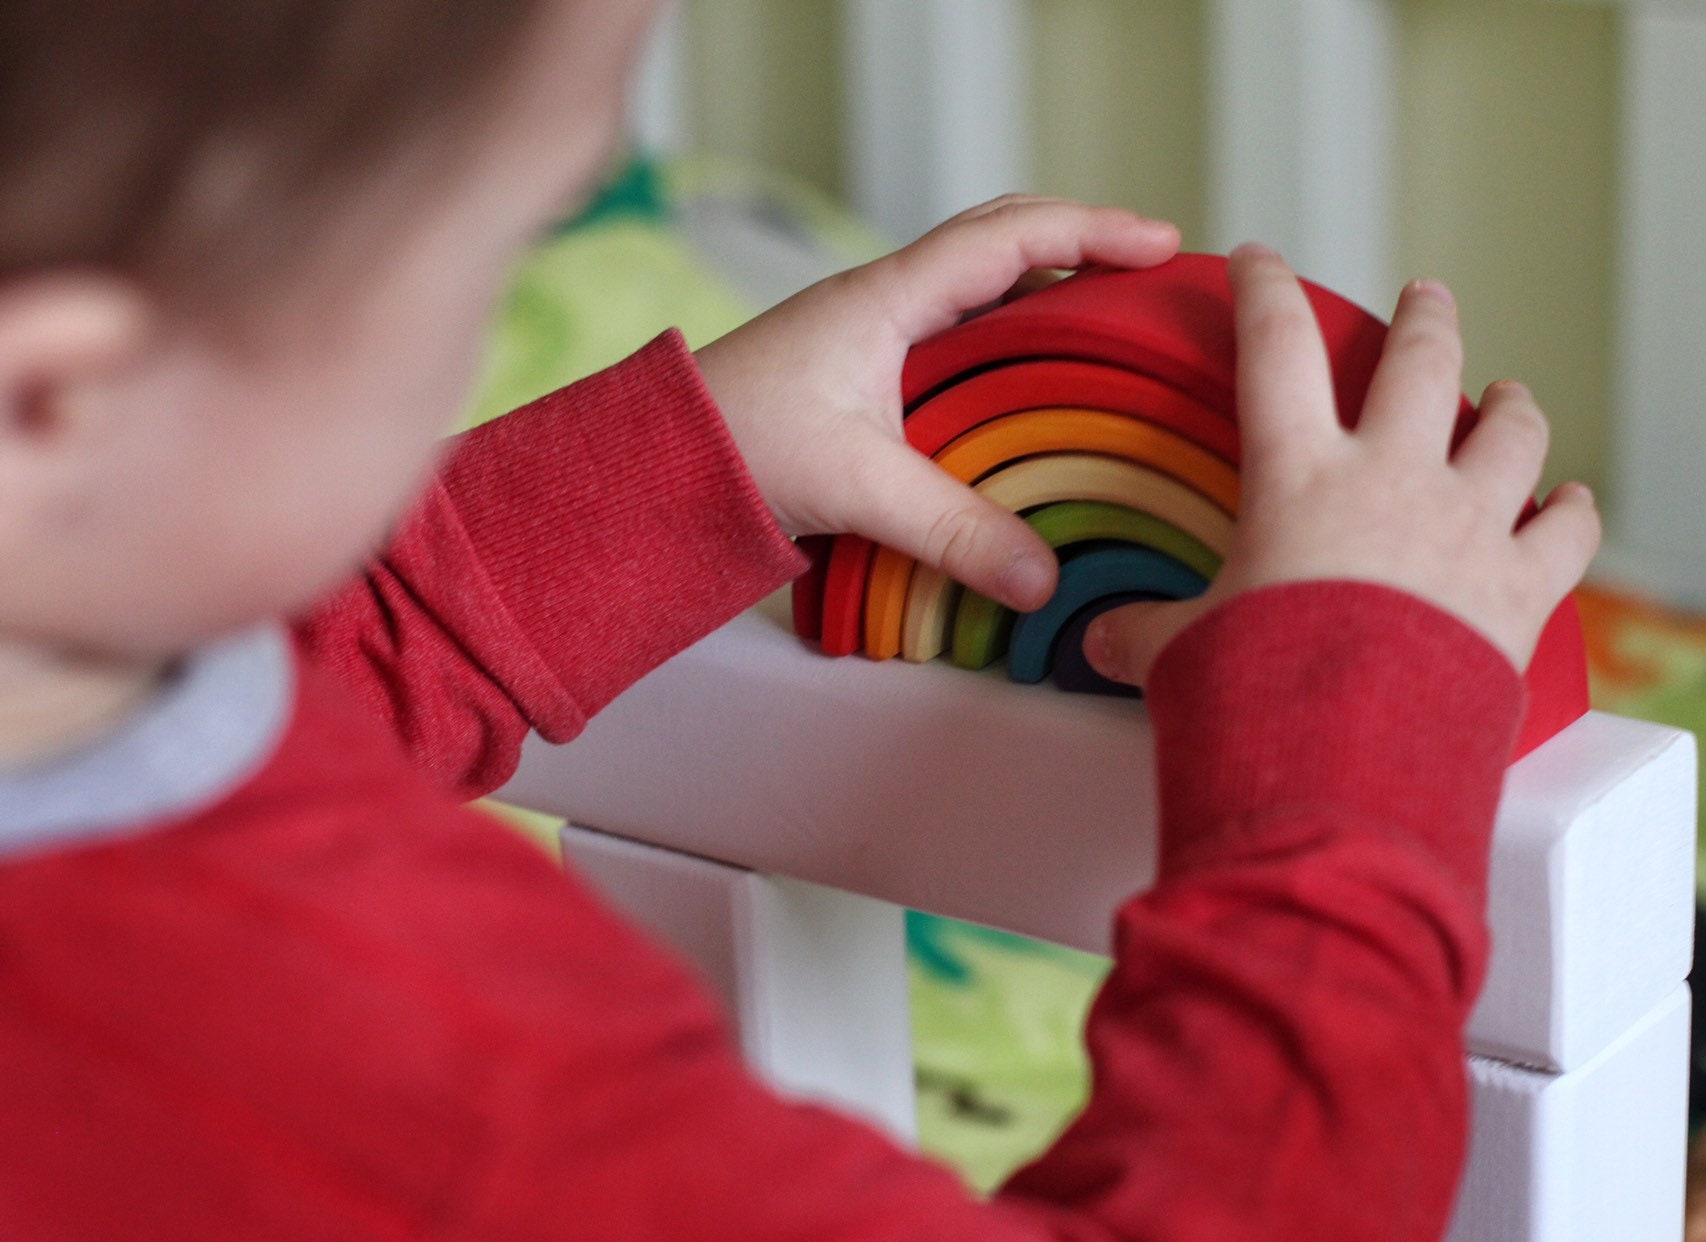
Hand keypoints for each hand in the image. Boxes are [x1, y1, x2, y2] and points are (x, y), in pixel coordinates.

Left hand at [694, 195, 1180, 611]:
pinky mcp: (863, 381)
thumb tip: (1043, 578)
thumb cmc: (734, 448)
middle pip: (1001, 244)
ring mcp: (872, 338)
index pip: (1009, 235)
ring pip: (978, 295)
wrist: (649, 470)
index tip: (1162, 244)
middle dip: (1081, 248)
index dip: (1093, 231)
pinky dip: (1007, 349)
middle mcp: (884, 303)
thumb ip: (952, 531)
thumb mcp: (857, 488)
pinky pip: (956, 343)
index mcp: (887, 297)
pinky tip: (1034, 393)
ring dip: (1045, 298)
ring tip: (1111, 330)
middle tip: (1149, 277)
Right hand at [1085, 244, 1600, 682]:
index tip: (1259, 257)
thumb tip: (1096, 640)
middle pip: (1423, 359)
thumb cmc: (1255, 691)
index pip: (1275, 347)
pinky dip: (1570, 510)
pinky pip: (1564, 530)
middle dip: (1426, 315)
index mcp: (1297, 475)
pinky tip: (1570, 500)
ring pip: (1511, 429)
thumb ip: (1144, 631)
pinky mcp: (1520, 586)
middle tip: (1425, 295)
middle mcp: (1391, 478)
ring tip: (1507, 391)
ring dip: (1510, 402)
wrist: (1342, 755)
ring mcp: (1465, 525)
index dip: (1263, 288)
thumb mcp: (1180, 652)